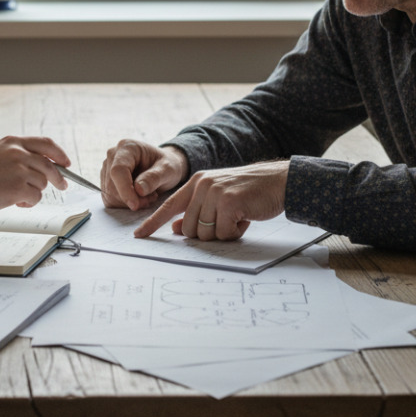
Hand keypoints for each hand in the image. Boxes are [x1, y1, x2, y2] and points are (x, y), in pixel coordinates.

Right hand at [0, 135, 69, 213]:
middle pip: (50, 165)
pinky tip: (13, 201)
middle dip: (59, 178)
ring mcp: (19, 170)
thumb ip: (20, 155)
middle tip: (62, 186)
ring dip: (33, 192)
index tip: (65, 163)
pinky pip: (36, 197)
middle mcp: (18, 153)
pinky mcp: (19, 187)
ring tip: (15, 194)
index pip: (45, 144)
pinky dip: (28, 203)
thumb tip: (46, 165)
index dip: (59, 154)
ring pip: (42, 184)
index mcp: (13, 142)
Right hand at [99, 139, 188, 210]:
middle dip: (131, 198)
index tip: (135, 205)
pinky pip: (110, 200)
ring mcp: (107, 169)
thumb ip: (154, 177)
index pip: (118, 170)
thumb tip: (138, 189)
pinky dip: (125, 204)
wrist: (162, 167)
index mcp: (127, 147)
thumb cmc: (167, 165)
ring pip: (110, 195)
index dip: (124, 189)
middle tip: (151, 198)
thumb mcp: (168, 169)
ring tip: (147, 196)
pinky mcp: (106, 182)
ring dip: (129, 202)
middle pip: (112, 185)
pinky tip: (139, 198)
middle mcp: (112, 156)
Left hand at [134, 160, 289, 239]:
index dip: (153, 223)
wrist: (277, 181)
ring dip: (222, 234)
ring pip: (204, 234)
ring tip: (237, 218)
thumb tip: (176, 230)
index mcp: (196, 183)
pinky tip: (245, 219)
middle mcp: (202, 185)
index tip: (138, 235)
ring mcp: (214, 192)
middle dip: (206, 234)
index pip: (168, 206)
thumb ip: (196, 211)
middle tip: (226, 223)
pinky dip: (235, 232)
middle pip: (188, 229)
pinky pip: (223, 233)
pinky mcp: (228, 202)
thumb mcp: (218, 198)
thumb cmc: (248, 192)